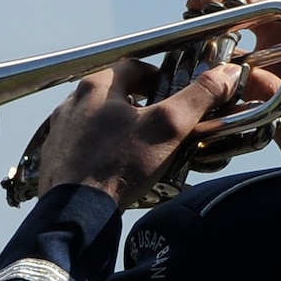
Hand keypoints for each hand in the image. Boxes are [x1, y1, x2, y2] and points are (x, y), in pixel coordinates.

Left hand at [34, 58, 242, 208]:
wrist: (75, 212)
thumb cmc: (118, 166)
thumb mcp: (168, 127)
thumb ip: (198, 97)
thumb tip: (226, 75)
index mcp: (96, 88)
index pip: (132, 68)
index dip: (157, 77)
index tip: (172, 92)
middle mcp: (71, 104)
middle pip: (112, 95)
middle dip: (138, 105)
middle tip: (160, 122)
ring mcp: (60, 132)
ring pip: (95, 121)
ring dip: (118, 128)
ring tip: (140, 147)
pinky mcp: (55, 158)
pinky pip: (81, 146)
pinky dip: (99, 151)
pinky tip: (115, 167)